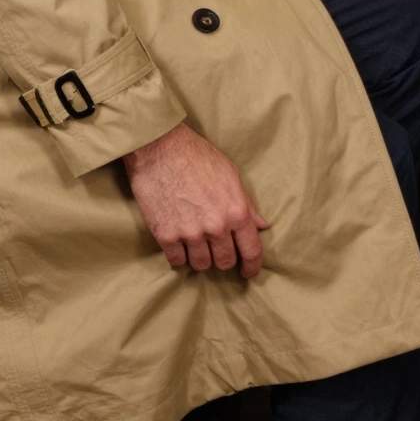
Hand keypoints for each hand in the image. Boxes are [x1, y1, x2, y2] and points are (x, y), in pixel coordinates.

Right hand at [122, 122, 269, 277]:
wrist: (158, 148)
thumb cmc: (196, 156)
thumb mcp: (230, 174)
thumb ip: (247, 204)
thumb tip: (261, 225)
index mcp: (236, 212)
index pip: (251, 251)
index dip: (252, 267)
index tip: (248, 272)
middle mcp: (216, 227)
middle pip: (225, 261)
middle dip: (223, 259)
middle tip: (216, 251)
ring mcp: (190, 233)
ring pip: (201, 264)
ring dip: (200, 258)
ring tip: (195, 245)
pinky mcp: (166, 235)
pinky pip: (176, 260)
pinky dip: (179, 255)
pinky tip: (178, 244)